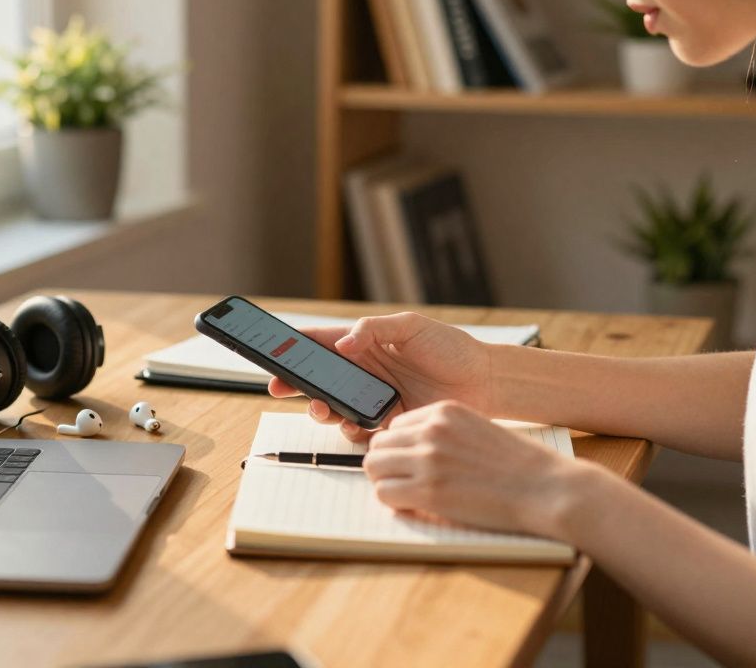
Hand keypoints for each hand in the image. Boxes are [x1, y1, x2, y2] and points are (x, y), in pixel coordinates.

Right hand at [268, 312, 492, 441]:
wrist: (484, 382)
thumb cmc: (451, 348)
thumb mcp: (412, 327)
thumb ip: (373, 330)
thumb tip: (342, 344)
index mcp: (365, 343)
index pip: (320, 343)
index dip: (293, 348)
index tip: (271, 353)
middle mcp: (364, 372)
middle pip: (318, 378)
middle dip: (296, 383)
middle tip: (280, 387)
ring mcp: (373, 398)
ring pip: (333, 407)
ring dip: (320, 408)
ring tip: (321, 408)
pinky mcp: (386, 422)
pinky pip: (358, 429)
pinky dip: (350, 429)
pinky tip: (353, 424)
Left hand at [363, 400, 581, 538]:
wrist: (545, 487)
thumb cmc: (519, 464)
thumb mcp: (479, 429)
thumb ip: (446, 434)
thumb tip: (414, 449)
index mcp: (444, 411)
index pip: (395, 425)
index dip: (399, 448)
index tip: (409, 463)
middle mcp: (431, 431)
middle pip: (379, 445)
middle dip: (386, 464)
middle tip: (403, 481)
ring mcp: (428, 460)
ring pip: (374, 467)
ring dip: (386, 482)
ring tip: (407, 494)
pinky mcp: (428, 491)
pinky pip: (384, 493)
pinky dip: (393, 501)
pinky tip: (414, 505)